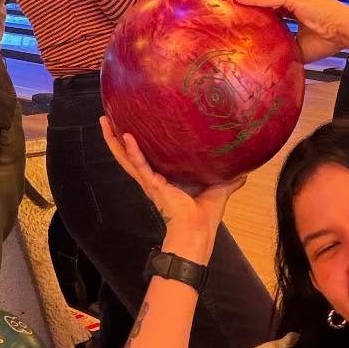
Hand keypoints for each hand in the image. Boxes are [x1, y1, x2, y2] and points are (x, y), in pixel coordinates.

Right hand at [99, 116, 241, 244]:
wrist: (199, 230)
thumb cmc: (205, 214)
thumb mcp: (219, 187)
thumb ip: (228, 176)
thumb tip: (245, 165)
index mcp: (164, 178)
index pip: (147, 156)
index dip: (138, 142)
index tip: (131, 123)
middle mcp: (152, 178)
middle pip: (129, 154)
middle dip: (116, 137)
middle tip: (106, 117)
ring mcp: (150, 181)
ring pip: (126, 158)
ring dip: (113, 140)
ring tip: (104, 121)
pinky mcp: (153, 185)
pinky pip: (139, 165)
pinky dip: (132, 151)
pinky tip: (125, 136)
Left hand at [237, 0, 348, 62]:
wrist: (344, 31)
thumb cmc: (329, 39)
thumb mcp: (301, 44)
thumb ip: (286, 43)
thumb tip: (272, 57)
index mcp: (297, 3)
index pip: (272, 2)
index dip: (258, 7)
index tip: (242, 14)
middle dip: (249, 2)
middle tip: (230, 8)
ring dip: (248, 0)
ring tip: (230, 4)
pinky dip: (253, 0)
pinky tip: (239, 1)